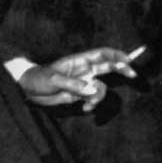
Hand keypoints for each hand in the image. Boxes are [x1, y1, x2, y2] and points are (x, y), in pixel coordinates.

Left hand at [19, 47, 140, 110]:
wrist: (28, 90)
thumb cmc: (39, 78)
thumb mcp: (54, 80)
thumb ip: (74, 85)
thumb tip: (92, 90)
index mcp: (80, 61)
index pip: (103, 54)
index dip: (117, 55)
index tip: (128, 60)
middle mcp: (85, 70)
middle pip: (109, 67)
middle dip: (122, 69)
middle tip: (132, 74)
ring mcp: (84, 83)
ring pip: (101, 88)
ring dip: (99, 97)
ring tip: (88, 105)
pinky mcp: (80, 94)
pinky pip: (93, 99)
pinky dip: (92, 105)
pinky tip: (84, 108)